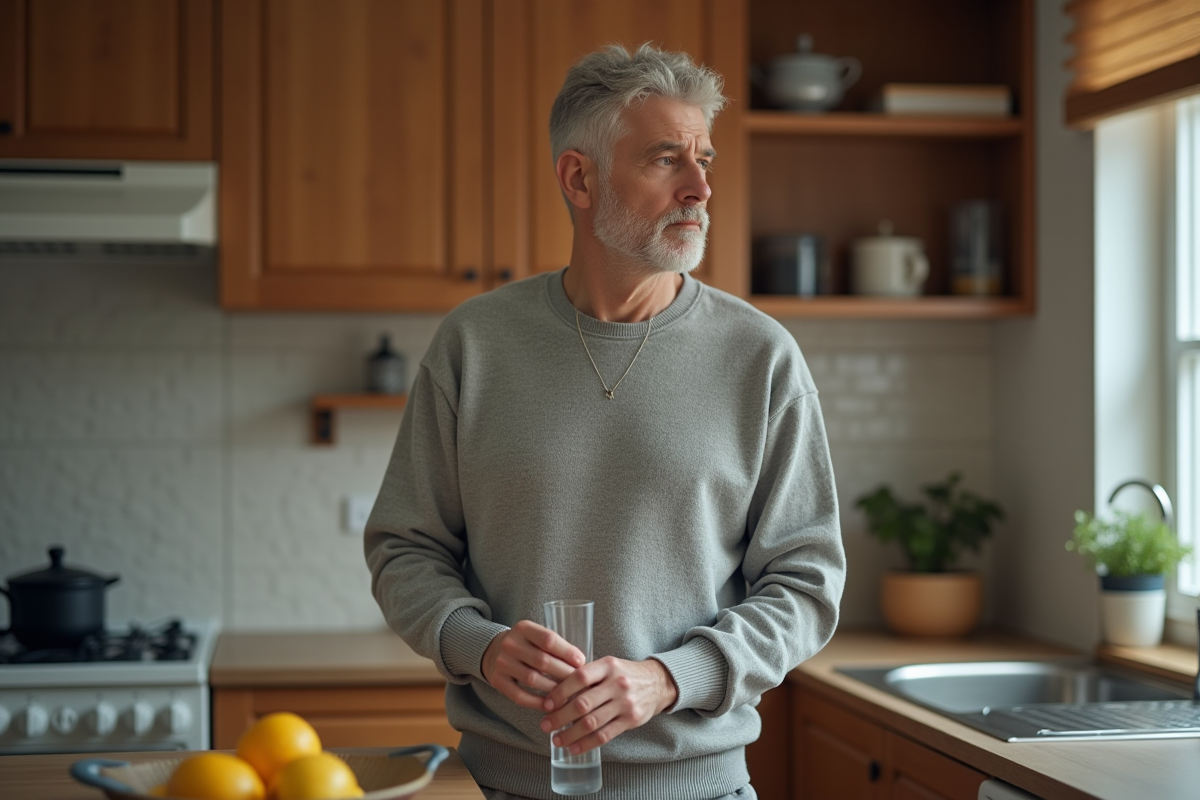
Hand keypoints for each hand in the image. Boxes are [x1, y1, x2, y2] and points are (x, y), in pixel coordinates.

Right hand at [481, 620, 585, 709]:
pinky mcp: (497, 681)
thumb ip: (554, 645)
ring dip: (553, 690)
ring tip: (569, 695)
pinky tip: (550, 705)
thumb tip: (582, 664)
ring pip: (532, 679)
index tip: (582, 662)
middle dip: (564, 673)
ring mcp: (502, 663)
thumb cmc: (525, 645)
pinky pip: (520, 696)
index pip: (548, 639)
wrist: (493, 651)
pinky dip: (537, 702)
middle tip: (579, 682)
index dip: (567, 652)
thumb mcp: (535, 636)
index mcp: (523, 628)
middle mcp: (510, 644)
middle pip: (542, 661)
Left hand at [539, 657, 678, 753]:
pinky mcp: (631, 720)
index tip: (546, 704)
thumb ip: (587, 675)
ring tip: (556, 740)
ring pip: (592, 722)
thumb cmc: (624, 674)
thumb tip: (554, 691)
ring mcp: (625, 703)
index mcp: (608, 666)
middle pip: (583, 703)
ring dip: (570, 734)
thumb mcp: (608, 666)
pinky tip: (574, 748)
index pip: (580, 677)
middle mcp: (617, 683)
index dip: (560, 692)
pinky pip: (605, 735)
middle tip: (545, 725)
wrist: (658, 683)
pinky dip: (587, 744)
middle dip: (560, 716)